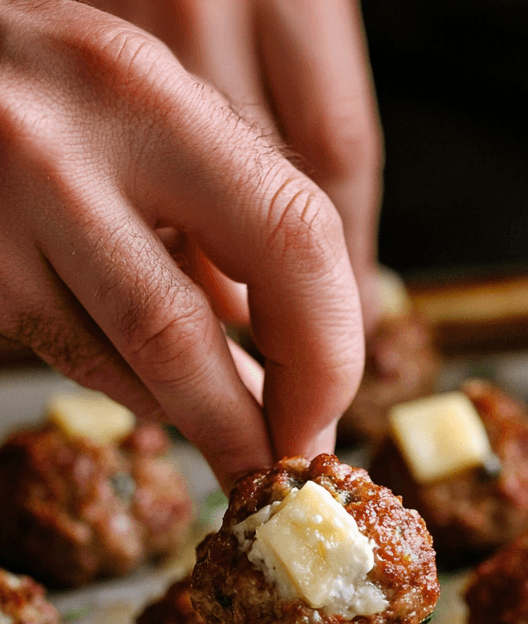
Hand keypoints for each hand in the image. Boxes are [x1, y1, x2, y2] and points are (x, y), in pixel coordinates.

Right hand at [0, 0, 362, 490]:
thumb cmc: (48, 90)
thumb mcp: (145, 115)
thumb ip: (225, 209)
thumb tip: (285, 338)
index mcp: (151, 95)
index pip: (294, 238)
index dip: (330, 348)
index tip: (329, 409)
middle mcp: (67, 147)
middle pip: (191, 326)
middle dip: (256, 417)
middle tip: (286, 465)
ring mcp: (0, 210)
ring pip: (128, 358)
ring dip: (202, 419)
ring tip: (241, 446)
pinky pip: (73, 355)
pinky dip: (136, 389)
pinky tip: (162, 395)